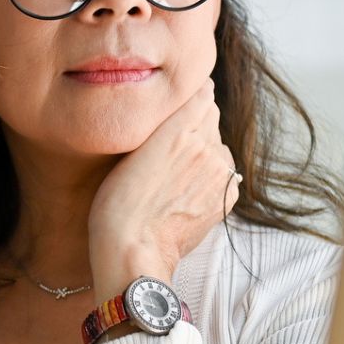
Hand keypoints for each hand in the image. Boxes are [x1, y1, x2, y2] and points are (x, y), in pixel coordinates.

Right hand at [86, 80, 239, 299]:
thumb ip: (164, 120)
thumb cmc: (118, 202)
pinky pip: (224, 172)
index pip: (201, 93)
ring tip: (173, 174)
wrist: (134, 250)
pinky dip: (210, 176)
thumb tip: (192, 96)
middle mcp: (206, 145)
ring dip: (203, 151)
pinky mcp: (226, 195)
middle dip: (193, 126)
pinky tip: (185, 190)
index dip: (187, 99)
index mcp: (179, 128)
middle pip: (210, 118)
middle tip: (164, 149)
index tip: (173, 108)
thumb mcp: (129, 149)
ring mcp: (220, 172)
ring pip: (217, 146)